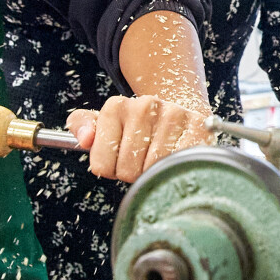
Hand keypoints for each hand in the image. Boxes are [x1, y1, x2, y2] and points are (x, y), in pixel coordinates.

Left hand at [68, 93, 214, 181]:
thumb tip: (85, 138)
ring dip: (155, 173)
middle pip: (127, 170)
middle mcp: (145, 105)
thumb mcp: (105, 124)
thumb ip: (82, 126)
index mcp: (115, 107)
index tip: (119, 159)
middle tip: (142, 161)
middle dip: (133, 173)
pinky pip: (179, 164)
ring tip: (159, 158)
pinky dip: (176, 170)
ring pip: (153, 169)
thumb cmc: (137, 127)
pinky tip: (176, 159)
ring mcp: (173, 115)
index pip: (101, 165)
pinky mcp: (198, 127)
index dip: (110, 170)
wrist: (178, 112)